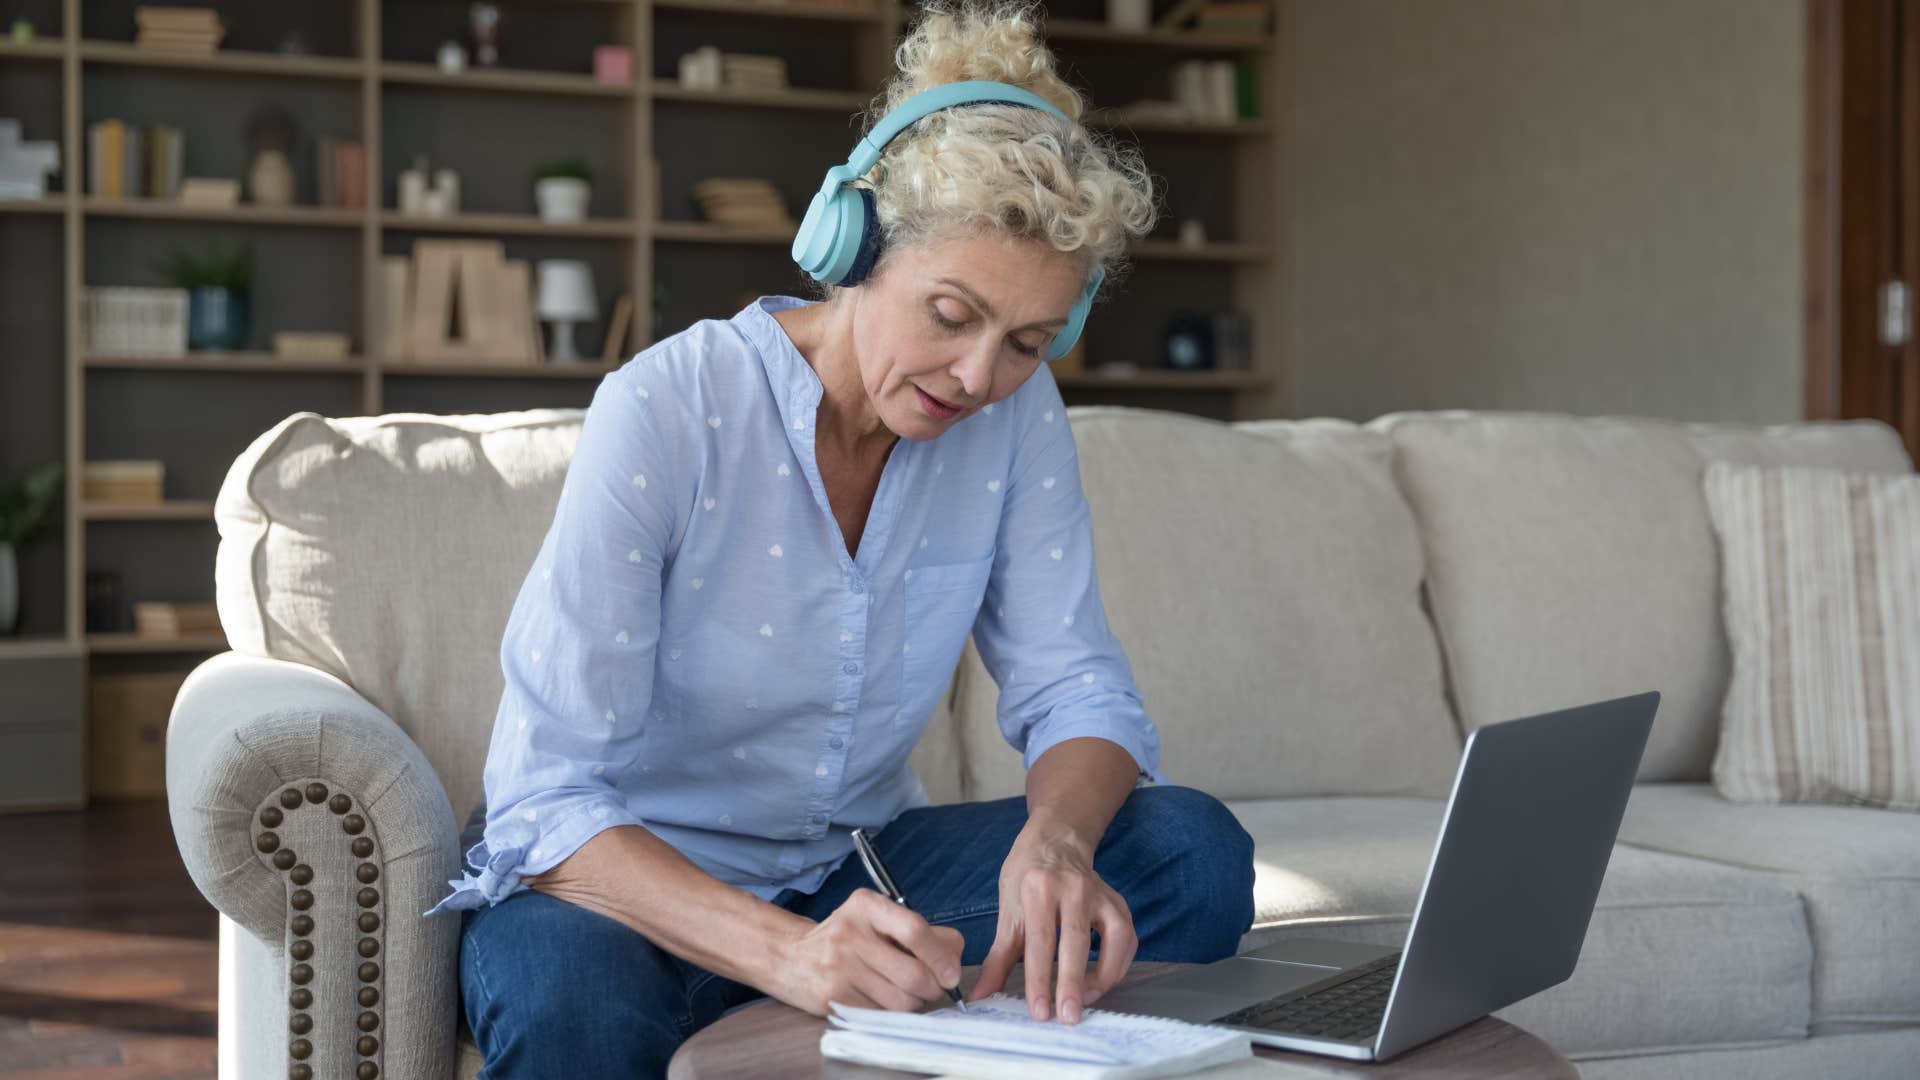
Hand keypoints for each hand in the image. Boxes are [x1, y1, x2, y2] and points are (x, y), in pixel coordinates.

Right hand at [769, 888, 964, 1016]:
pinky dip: (892, 1012)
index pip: (915, 930)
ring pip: (901, 1000)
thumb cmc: (845, 937)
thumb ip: (917, 931)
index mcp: (866, 905)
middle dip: (933, 988)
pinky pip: (882, 1014)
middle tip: (932, 987)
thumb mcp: (876, 919)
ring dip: (914, 1003)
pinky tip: (882, 999)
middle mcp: (850, 933)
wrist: (790, 956)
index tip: (952, 974)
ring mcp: (839, 967)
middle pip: (914, 974)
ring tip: (905, 992)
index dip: (941, 956)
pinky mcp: (833, 996)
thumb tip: (955, 954)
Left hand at [966, 821, 1136, 1023]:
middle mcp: (1073, 888)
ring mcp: (1101, 894)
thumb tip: (980, 996)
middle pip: (1075, 942)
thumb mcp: (1008, 911)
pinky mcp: (1118, 903)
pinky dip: (1117, 965)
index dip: (1039, 980)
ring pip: (1112, 940)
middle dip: (1072, 984)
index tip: (1039, 1012)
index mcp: (1038, 888)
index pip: (1040, 941)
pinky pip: (1126, 939)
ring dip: (1102, 977)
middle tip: (1067, 1017)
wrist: (1055, 842)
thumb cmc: (1026, 877)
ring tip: (1085, 1002)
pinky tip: (1101, 982)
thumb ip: (997, 958)